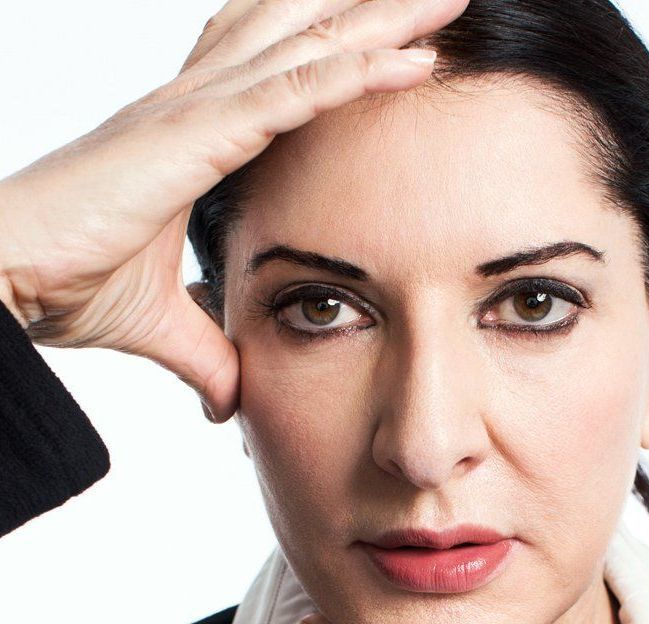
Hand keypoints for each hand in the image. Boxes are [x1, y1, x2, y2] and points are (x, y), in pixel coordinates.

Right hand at [0, 0, 466, 420]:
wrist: (3, 275)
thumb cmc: (62, 283)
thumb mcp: (160, 323)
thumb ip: (206, 354)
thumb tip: (232, 400)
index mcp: (193, 133)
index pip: (285, 74)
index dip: (342, 51)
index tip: (403, 46)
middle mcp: (199, 103)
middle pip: (305, 38)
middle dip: (375, 12)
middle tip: (441, 0)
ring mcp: (197, 110)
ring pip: (309, 46)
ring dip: (381, 22)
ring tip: (446, 4)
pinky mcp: (195, 133)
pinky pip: (295, 93)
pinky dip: (355, 74)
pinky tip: (410, 60)